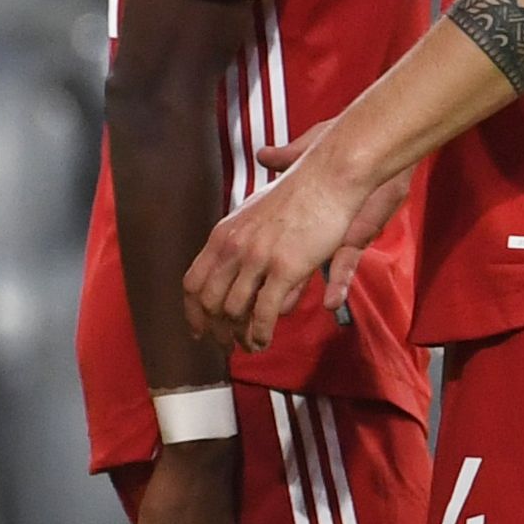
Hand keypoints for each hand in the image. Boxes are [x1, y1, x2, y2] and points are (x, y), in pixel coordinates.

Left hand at [182, 126, 406, 350]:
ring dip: (237, 336)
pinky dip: (259, 334)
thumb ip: (243, 229)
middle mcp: (233, 246)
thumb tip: (232, 235)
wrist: (330, 175)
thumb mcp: (257, 206)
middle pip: (209, 302)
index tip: (198, 329)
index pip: (194, 281)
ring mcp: (257, 257)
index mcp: (223, 233)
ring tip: (246, 348)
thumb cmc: (302, 189)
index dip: (193, 311)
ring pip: (234, 311)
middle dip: (214, 331)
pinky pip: (262, 312)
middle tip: (224, 347)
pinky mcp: (284, 267)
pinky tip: (262, 342)